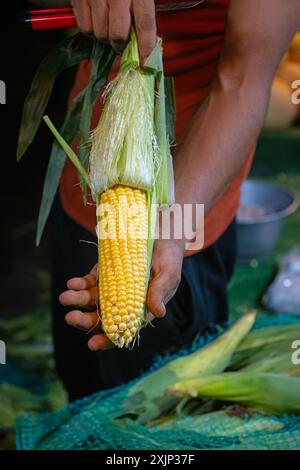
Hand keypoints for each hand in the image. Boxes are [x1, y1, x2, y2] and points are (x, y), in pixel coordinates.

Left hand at [59, 239, 184, 349]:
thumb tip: (158, 313)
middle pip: (101, 318)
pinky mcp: (103, 274)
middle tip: (71, 317)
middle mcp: (122, 303)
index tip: (93, 344)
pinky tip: (72, 283)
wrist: (161, 235)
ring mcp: (110, 289)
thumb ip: (160, 291)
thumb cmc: (169, 259)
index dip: (108, 339)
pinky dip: (79, 284)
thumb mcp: (169, 274)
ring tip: (65, 297)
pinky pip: (88, 283)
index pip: (122, 330)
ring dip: (77, 301)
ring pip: (91, 300)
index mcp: (140, 310)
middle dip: (84, 320)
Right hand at [71, 0, 155, 63]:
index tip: (146, 62)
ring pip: (99, 34)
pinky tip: (96, 19)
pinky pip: (84, 27)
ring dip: (105, 37)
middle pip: (118, 35)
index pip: (144, 24)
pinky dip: (90, 30)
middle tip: (123, 41)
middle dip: (121, 44)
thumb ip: (143, 6)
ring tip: (108, 26)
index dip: (146, 47)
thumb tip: (145, 34)